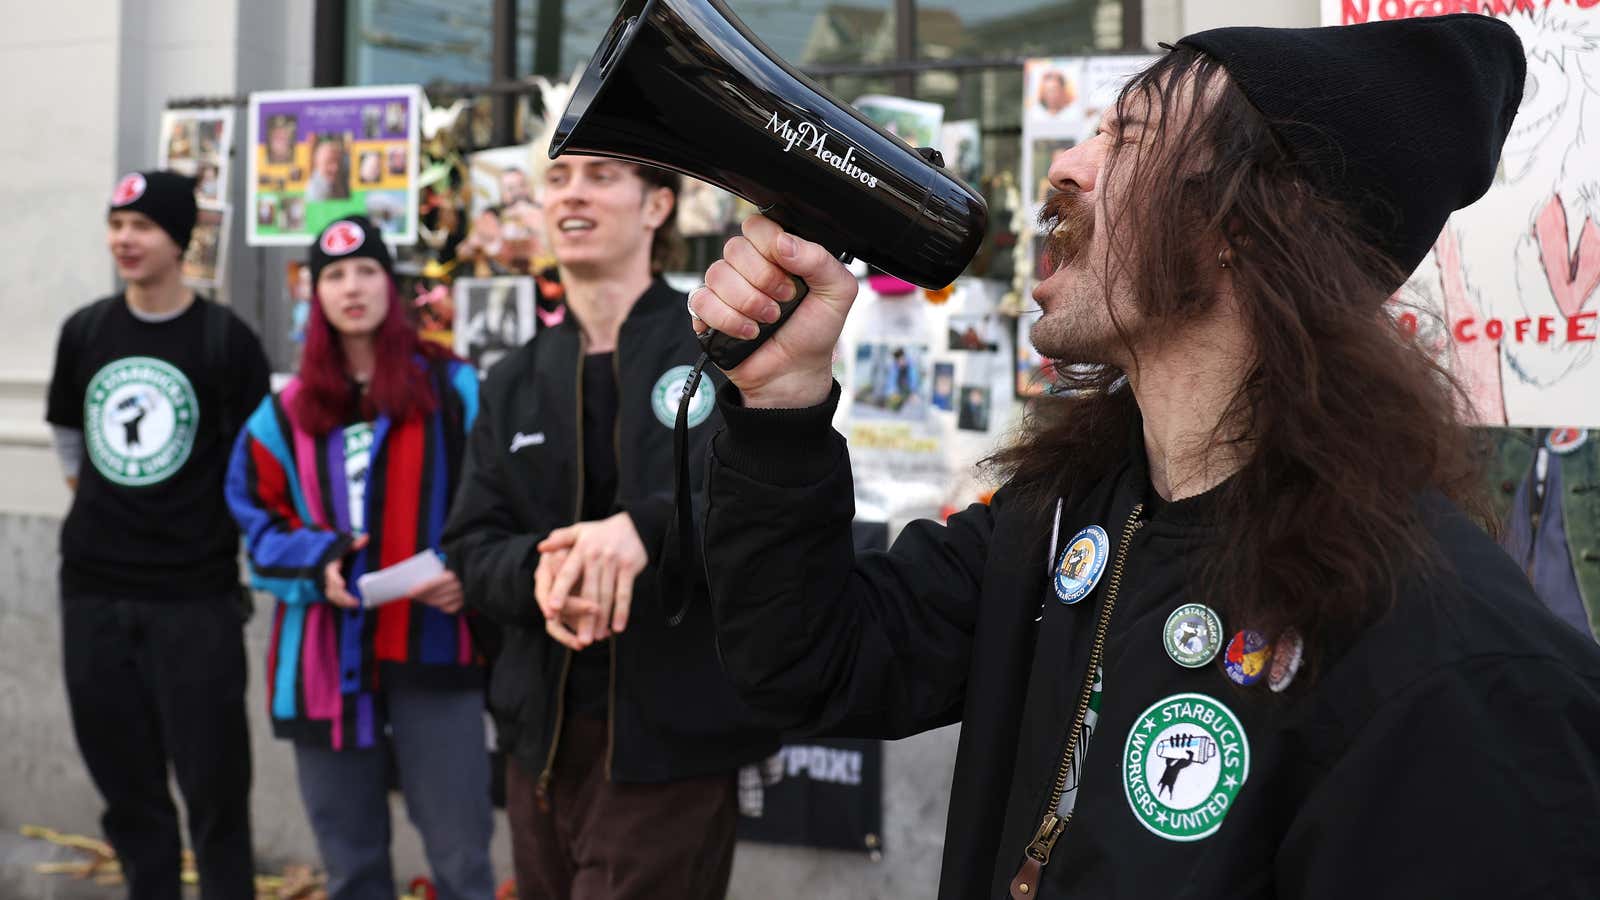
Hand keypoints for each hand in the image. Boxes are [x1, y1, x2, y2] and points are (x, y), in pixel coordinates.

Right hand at [323, 534, 369, 608]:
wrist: (325, 561)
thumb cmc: (337, 555)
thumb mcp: (344, 548)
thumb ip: (354, 544)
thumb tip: (366, 537)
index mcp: (330, 567)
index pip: (330, 574)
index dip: (335, 580)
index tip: (342, 584)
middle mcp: (327, 578)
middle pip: (331, 590)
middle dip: (342, 597)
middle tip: (354, 602)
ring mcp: (327, 585)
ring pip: (332, 596)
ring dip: (342, 602)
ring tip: (355, 604)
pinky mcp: (330, 591)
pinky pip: (334, 600)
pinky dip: (342, 603)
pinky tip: (352, 605)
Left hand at [412, 569, 464, 614]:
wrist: (467, 572)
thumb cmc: (449, 568)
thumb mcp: (441, 566)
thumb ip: (430, 572)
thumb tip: (413, 582)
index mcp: (451, 575)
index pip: (431, 584)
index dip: (419, 589)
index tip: (410, 593)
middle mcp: (457, 586)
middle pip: (434, 595)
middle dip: (422, 596)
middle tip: (413, 595)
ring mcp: (461, 595)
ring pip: (440, 603)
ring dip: (429, 601)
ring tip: (423, 598)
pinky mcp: (464, 603)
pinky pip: (449, 609)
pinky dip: (441, 606)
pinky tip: (436, 601)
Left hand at [537, 513, 647, 645]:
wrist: (634, 524)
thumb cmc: (600, 532)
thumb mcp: (579, 531)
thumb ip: (560, 539)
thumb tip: (541, 548)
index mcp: (580, 550)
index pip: (567, 574)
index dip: (559, 593)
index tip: (552, 611)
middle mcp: (596, 557)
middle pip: (589, 592)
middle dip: (585, 618)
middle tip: (582, 640)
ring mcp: (614, 562)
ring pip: (607, 596)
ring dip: (603, 620)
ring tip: (597, 638)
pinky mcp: (630, 567)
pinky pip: (625, 593)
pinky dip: (622, 611)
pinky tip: (618, 627)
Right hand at [688, 215, 856, 407]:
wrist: (795, 373)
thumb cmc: (814, 331)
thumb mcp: (837, 292)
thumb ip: (819, 259)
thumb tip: (784, 242)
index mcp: (776, 251)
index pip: (757, 226)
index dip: (771, 247)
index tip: (790, 274)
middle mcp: (747, 265)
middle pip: (734, 248)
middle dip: (763, 281)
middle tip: (783, 302)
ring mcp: (724, 288)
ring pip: (717, 274)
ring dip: (748, 303)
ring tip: (767, 321)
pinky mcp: (706, 312)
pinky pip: (701, 301)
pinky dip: (728, 320)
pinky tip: (748, 332)